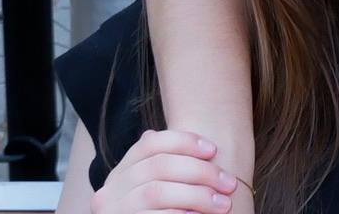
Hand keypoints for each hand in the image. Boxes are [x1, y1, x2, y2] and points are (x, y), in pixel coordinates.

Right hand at [93, 131, 240, 213]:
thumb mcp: (148, 191)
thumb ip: (154, 169)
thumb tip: (152, 133)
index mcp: (118, 176)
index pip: (149, 143)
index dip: (184, 141)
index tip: (213, 149)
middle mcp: (110, 192)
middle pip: (159, 166)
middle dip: (200, 171)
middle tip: (228, 183)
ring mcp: (116, 212)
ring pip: (158, 192)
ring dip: (198, 196)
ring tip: (223, 203)